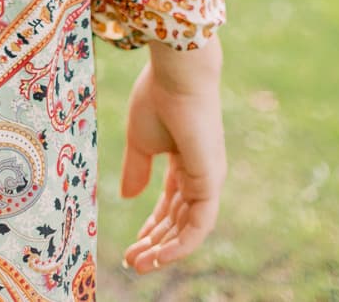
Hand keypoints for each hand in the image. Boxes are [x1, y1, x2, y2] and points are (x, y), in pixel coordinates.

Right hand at [120, 38, 226, 272]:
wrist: (176, 74)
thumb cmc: (157, 97)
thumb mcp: (139, 141)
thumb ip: (136, 171)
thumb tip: (128, 198)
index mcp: (184, 161)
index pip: (169, 204)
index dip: (150, 226)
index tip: (131, 246)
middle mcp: (200, 174)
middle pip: (178, 220)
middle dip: (154, 243)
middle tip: (131, 262)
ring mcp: (208, 180)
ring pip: (188, 228)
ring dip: (164, 250)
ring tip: (139, 264)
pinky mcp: (210, 183)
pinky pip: (198, 225)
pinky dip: (180, 244)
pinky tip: (160, 256)